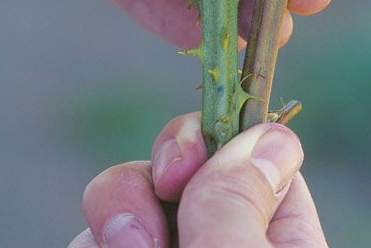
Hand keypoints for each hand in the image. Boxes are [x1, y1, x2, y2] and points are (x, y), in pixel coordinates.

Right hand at [68, 112, 327, 246]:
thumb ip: (239, 204)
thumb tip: (268, 133)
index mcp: (278, 240)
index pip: (249, 154)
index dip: (211, 141)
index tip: (181, 164)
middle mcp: (221, 241)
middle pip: (179, 166)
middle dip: (145, 183)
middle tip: (137, 236)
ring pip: (129, 202)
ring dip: (113, 217)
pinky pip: (94, 238)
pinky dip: (92, 242)